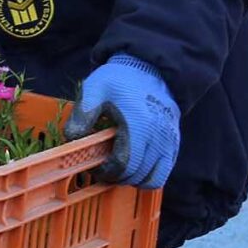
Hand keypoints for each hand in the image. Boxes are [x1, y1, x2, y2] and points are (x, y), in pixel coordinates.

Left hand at [64, 57, 178, 188]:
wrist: (151, 68)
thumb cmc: (120, 79)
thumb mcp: (95, 89)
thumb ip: (82, 115)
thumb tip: (73, 139)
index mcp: (138, 124)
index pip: (123, 165)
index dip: (105, 171)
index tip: (95, 164)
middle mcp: (158, 136)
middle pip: (136, 175)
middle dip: (116, 176)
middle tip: (103, 165)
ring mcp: (169, 141)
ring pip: (151, 179)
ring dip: (132, 179)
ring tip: (119, 164)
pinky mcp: (175, 143)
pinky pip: (163, 173)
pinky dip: (148, 176)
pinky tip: (134, 164)